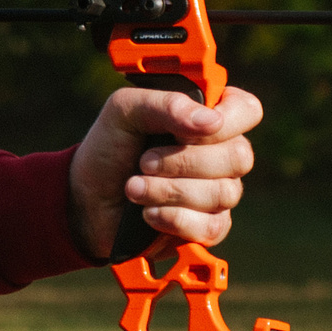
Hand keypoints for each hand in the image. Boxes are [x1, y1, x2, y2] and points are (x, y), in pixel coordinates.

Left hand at [68, 83, 261, 259]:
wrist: (85, 200)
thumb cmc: (109, 149)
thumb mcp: (124, 112)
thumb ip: (164, 104)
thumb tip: (210, 121)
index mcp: (208, 117)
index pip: (246, 111)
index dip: (226, 121)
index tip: (186, 131)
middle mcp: (221, 154)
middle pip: (238, 157)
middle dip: (182, 162)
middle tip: (142, 162)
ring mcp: (218, 192)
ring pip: (223, 193)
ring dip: (169, 190)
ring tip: (132, 187)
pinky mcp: (207, 227)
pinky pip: (211, 226)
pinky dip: (174, 219)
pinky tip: (147, 213)